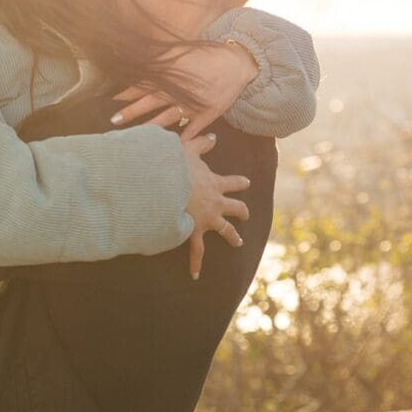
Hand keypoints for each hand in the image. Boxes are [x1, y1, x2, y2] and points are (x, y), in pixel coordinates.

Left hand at [112, 41, 260, 137]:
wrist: (239, 63)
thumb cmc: (209, 55)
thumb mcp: (184, 51)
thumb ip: (164, 57)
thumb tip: (141, 58)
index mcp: (172, 75)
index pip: (144, 83)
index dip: (127, 91)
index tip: (111, 97)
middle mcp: (179, 91)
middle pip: (150, 102)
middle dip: (131, 112)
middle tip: (113, 121)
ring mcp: (192, 105)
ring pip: (166, 118)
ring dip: (150, 128)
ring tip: (135, 137)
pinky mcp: (206, 114)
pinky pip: (192, 130)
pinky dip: (182, 139)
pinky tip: (171, 149)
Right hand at [182, 132, 250, 279]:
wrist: (164, 185)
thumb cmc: (175, 165)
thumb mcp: (188, 147)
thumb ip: (201, 142)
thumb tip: (213, 136)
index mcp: (215, 183)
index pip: (234, 182)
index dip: (241, 182)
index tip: (246, 183)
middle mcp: (216, 202)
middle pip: (235, 208)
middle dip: (241, 211)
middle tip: (246, 214)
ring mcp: (207, 219)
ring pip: (225, 230)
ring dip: (232, 236)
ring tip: (238, 242)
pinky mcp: (194, 231)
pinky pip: (197, 251)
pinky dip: (196, 264)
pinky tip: (197, 275)